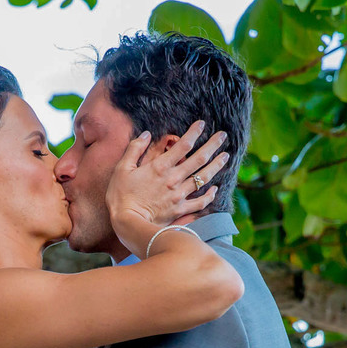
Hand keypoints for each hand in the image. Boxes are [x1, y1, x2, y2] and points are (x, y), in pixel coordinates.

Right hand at [106, 121, 229, 253]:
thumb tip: (147, 134)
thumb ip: (135, 149)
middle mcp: (173, 179)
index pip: (182, 145)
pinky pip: (200, 202)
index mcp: (160, 167)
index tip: (202, 124)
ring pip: (203, 178)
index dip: (194, 133)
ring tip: (225, 156)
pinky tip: (215, 189)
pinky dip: (209, 195)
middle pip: (198, 159)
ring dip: (216, 166)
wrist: (127, 223)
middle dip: (212, 145)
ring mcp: (179, 195)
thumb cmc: (121, 196)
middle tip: (223, 136)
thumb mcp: (122, 169)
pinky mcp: (180, 210)